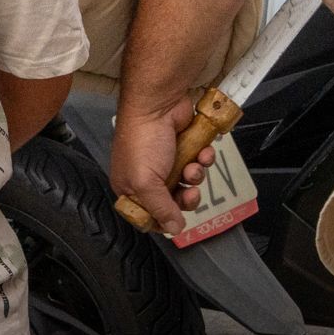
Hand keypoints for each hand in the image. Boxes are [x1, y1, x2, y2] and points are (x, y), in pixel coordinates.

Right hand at [109, 101, 216, 237]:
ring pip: (188, 182)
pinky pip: (198, 162)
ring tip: (193, 165)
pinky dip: (203, 159)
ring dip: (195, 175)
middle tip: (189, 192)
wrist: (159, 104)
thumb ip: (160, 209)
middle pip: (173, 201)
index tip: (175, 219)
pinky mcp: (185, 148)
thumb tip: (174, 230)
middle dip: (185, 198)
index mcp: (130, 187)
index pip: (147, 214)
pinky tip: (202, 152)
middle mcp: (148, 176)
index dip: (163, 219)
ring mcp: (168, 161)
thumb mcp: (145, 182)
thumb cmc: (144, 143)